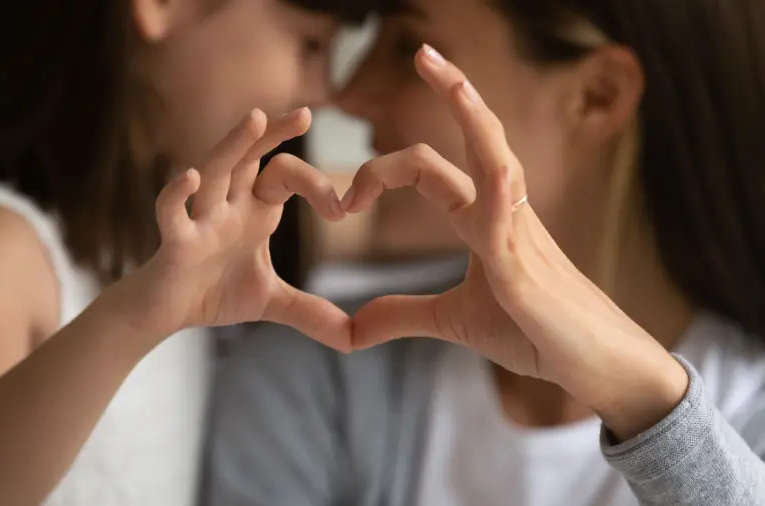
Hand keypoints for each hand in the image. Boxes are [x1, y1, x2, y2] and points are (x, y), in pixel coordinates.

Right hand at [115, 107, 351, 351]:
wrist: (165, 314)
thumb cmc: (213, 293)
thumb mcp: (271, 302)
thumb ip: (311, 313)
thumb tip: (354, 338)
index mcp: (254, 211)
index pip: (286, 176)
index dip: (316, 186)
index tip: (343, 210)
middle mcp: (228, 205)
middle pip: (250, 157)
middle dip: (274, 135)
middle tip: (305, 112)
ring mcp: (200, 219)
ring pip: (215, 172)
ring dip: (233, 145)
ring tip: (256, 119)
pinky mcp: (174, 242)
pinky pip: (172, 212)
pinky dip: (178, 194)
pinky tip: (190, 177)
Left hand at [345, 46, 688, 438]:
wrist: (595, 365)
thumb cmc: (536, 334)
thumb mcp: (454, 322)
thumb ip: (403, 313)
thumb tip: (354, 326)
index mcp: (484, 219)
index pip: (433, 168)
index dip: (385, 170)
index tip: (347, 200)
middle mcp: (504, 213)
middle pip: (476, 137)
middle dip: (453, 90)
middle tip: (422, 52)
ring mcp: (520, 235)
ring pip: (496, 158)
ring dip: (472, 114)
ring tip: (448, 73)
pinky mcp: (526, 271)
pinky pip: (507, 220)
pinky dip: (493, 193)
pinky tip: (488, 168)